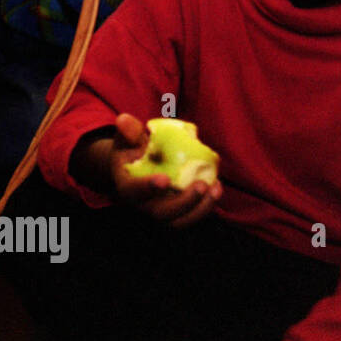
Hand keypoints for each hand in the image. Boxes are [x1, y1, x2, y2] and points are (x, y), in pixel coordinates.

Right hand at [108, 112, 221, 227]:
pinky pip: (191, 217)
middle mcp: (142, 206)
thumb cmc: (132, 151)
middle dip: (184, 202)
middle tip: (201, 185)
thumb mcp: (127, 139)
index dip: (148, 187)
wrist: (136, 169)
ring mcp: (160, 213)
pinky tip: (217, 188)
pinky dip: (206, 206)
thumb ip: (128, 131)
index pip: (134, 191)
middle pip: (161, 213)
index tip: (165, 179)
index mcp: (127, 187)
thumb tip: (124, 119)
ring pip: (179, 221)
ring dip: (200, 208)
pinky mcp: (176, 214)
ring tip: (215, 189)